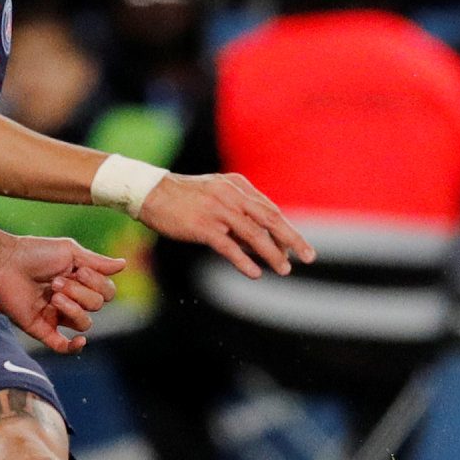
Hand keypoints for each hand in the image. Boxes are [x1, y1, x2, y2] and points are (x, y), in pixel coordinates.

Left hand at [0, 228, 121, 353]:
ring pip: (84, 323)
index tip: (79, 270)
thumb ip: (97, 262)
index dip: (98, 284)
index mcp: (81, 281)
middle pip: (97, 307)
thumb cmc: (34, 252)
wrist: (2, 261)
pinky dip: (74, 347)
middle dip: (81, 293)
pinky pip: (62, 346)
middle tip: (56, 282)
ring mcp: (57, 315)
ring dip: (73, 307)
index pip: (107, 292)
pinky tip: (79, 341)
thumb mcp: (69, 252)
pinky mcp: (41, 328)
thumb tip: (124, 264)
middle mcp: (72, 299)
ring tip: (53, 295)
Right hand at [140, 172, 315, 279]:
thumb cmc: (183, 197)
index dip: (286, 229)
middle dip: (292, 239)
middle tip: (309, 256)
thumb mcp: (216, 194)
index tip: (298, 247)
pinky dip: (243, 261)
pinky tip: (255, 273)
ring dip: (272, 254)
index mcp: (237, 186)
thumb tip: (260, 240)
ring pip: (253, 234)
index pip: (269, 210)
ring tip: (285, 269)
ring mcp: (218, 211)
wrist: (149, 192)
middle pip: (270, 219)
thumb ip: (238, 212)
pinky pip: (229, 246)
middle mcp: (232, 196)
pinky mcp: (203, 227)